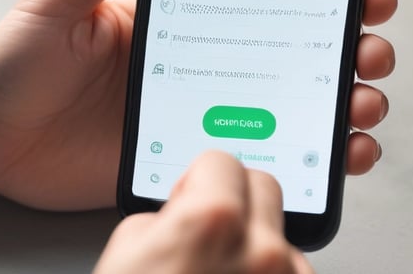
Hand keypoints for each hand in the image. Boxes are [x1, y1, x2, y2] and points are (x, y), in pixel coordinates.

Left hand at [0, 0, 395, 209]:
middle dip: (352, 43)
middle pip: (299, 49)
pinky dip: (316, 152)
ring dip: (347, 99)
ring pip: (298, 102)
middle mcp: (209, 59)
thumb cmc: (19, 61)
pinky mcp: (197, 154)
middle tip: (370, 45)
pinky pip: (269, 153)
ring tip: (365, 101)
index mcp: (185, 15)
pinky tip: (342, 152)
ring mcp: (208, 110)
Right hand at [94, 151, 313, 273]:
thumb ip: (169, 215)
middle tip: (209, 230)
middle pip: (266, 187)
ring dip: (257, 247)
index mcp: (213, 223)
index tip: (190, 197)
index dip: (198, 179)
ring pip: (284, 237)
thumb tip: (187, 208)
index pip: (223, 161)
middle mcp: (262, 252)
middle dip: (236, 199)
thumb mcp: (128, 252)